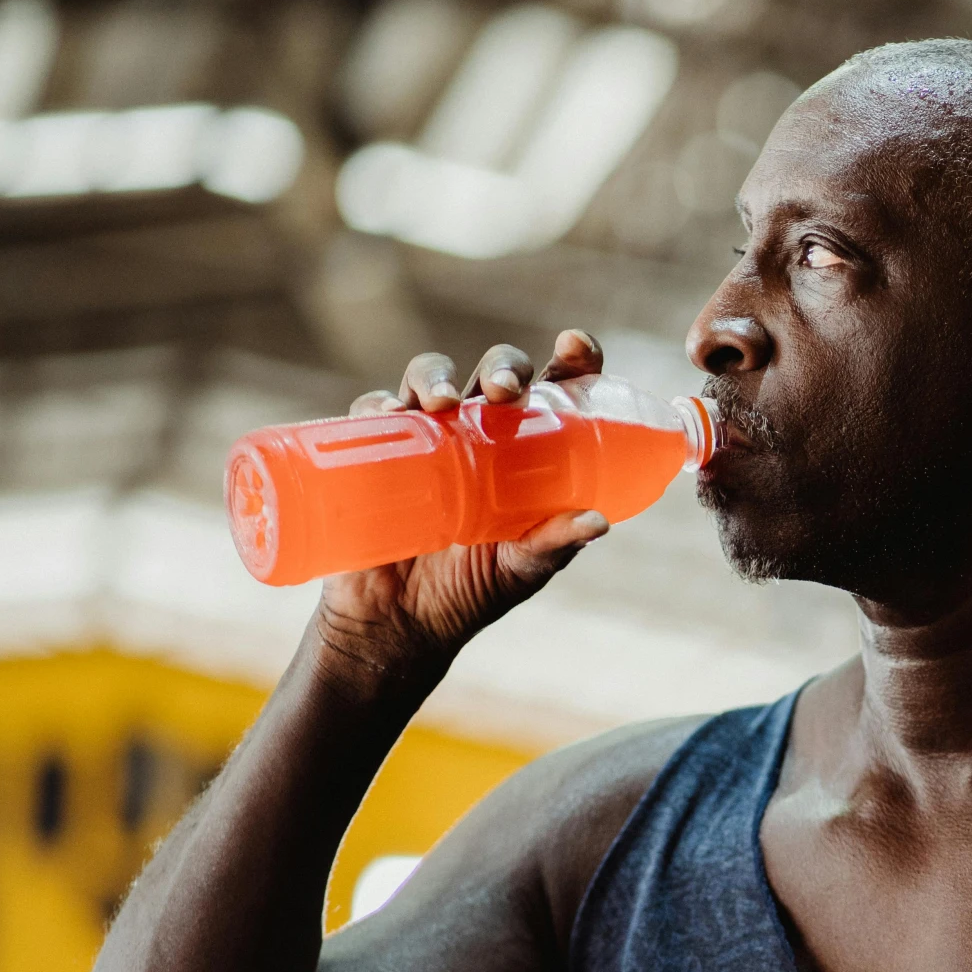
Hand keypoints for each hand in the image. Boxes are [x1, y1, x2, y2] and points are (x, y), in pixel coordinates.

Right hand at [312, 331, 610, 689]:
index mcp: (529, 449)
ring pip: (431, 378)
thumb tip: (597, 522)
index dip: (571, 360)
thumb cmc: (471, 590)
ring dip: (436, 375)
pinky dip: (380, 405)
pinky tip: (391, 414)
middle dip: (503, 366)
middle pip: (495, 373)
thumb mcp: (521, 570)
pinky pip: (374, 412)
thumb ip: (554, 544)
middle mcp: (480, 432)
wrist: (399, 625)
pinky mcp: (376, 451)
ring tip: (442, 402)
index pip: (556, 389)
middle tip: (505, 390)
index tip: (573, 345)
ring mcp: (427, 438)